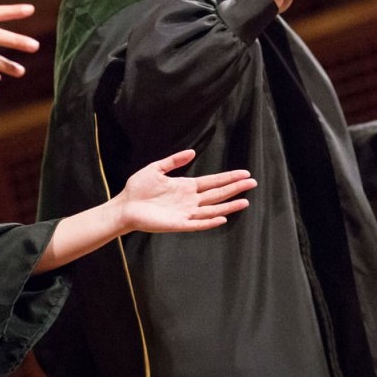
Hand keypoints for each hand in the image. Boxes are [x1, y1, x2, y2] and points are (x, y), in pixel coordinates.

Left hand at [114, 150, 255, 232]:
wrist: (124, 206)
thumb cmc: (138, 188)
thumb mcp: (156, 169)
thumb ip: (174, 161)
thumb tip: (192, 152)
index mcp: (186, 187)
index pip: (213, 182)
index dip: (228, 178)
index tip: (244, 173)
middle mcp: (190, 200)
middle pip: (217, 194)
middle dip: (235, 188)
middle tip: (252, 183)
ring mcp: (185, 213)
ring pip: (212, 209)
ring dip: (229, 206)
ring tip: (245, 201)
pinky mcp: (178, 224)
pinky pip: (198, 224)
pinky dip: (210, 221)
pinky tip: (222, 217)